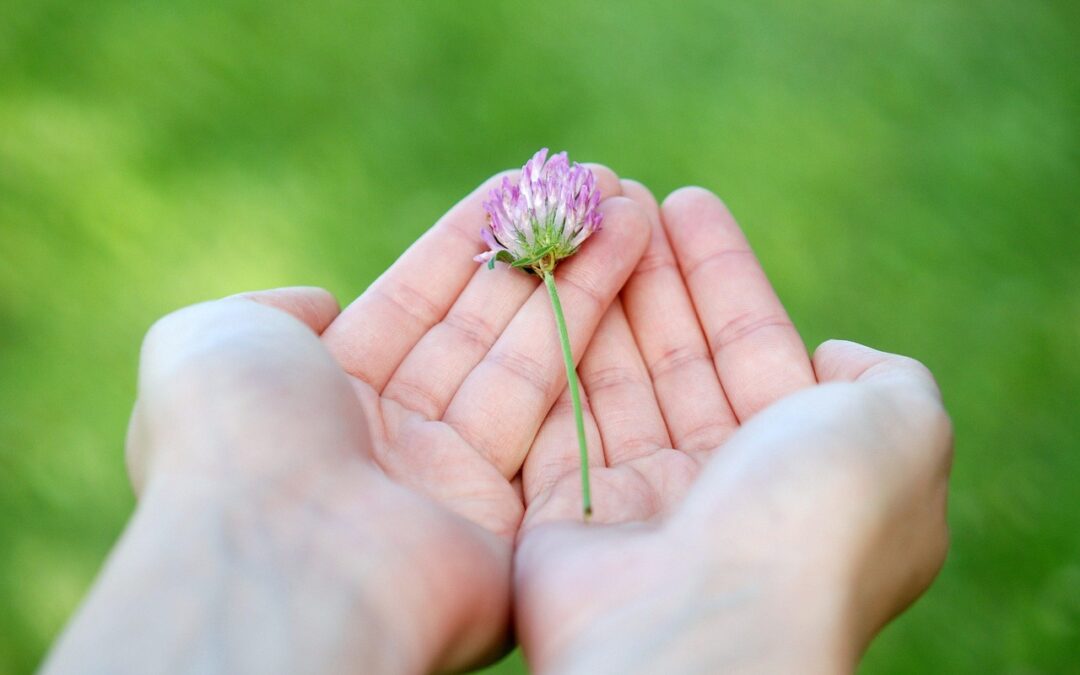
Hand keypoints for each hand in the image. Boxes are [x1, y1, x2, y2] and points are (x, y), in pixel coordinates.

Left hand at [45, 170, 649, 673]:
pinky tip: (622, 263)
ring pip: (530, 362)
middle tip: (595, 188)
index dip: (467, 242)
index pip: (412, 303)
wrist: (282, 565)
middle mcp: (393, 440)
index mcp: (326, 398)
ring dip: (580, 280)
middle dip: (537, 254)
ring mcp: (455, 482)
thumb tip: (325, 304)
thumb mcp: (209, 343)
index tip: (520, 187)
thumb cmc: (235, 441)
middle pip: (481, 328)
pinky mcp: (513, 520)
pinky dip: (589, 335)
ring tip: (628, 205)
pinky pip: (560, 417)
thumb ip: (269, 311)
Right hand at [514, 186, 952, 672]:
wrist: (704, 629)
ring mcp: (644, 506)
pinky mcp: (570, 520)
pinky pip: (559, 421)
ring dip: (603, 299)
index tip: (688, 201)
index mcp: (801, 468)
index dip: (724, 273)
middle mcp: (723, 487)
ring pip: (617, 381)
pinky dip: (554, 355)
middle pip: (680, 357)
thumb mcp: (902, 429)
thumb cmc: (811, 519)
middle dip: (654, 275)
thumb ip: (887, 382)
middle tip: (619, 194)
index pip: (756, 347)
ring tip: (582, 220)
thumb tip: (828, 359)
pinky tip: (545, 289)